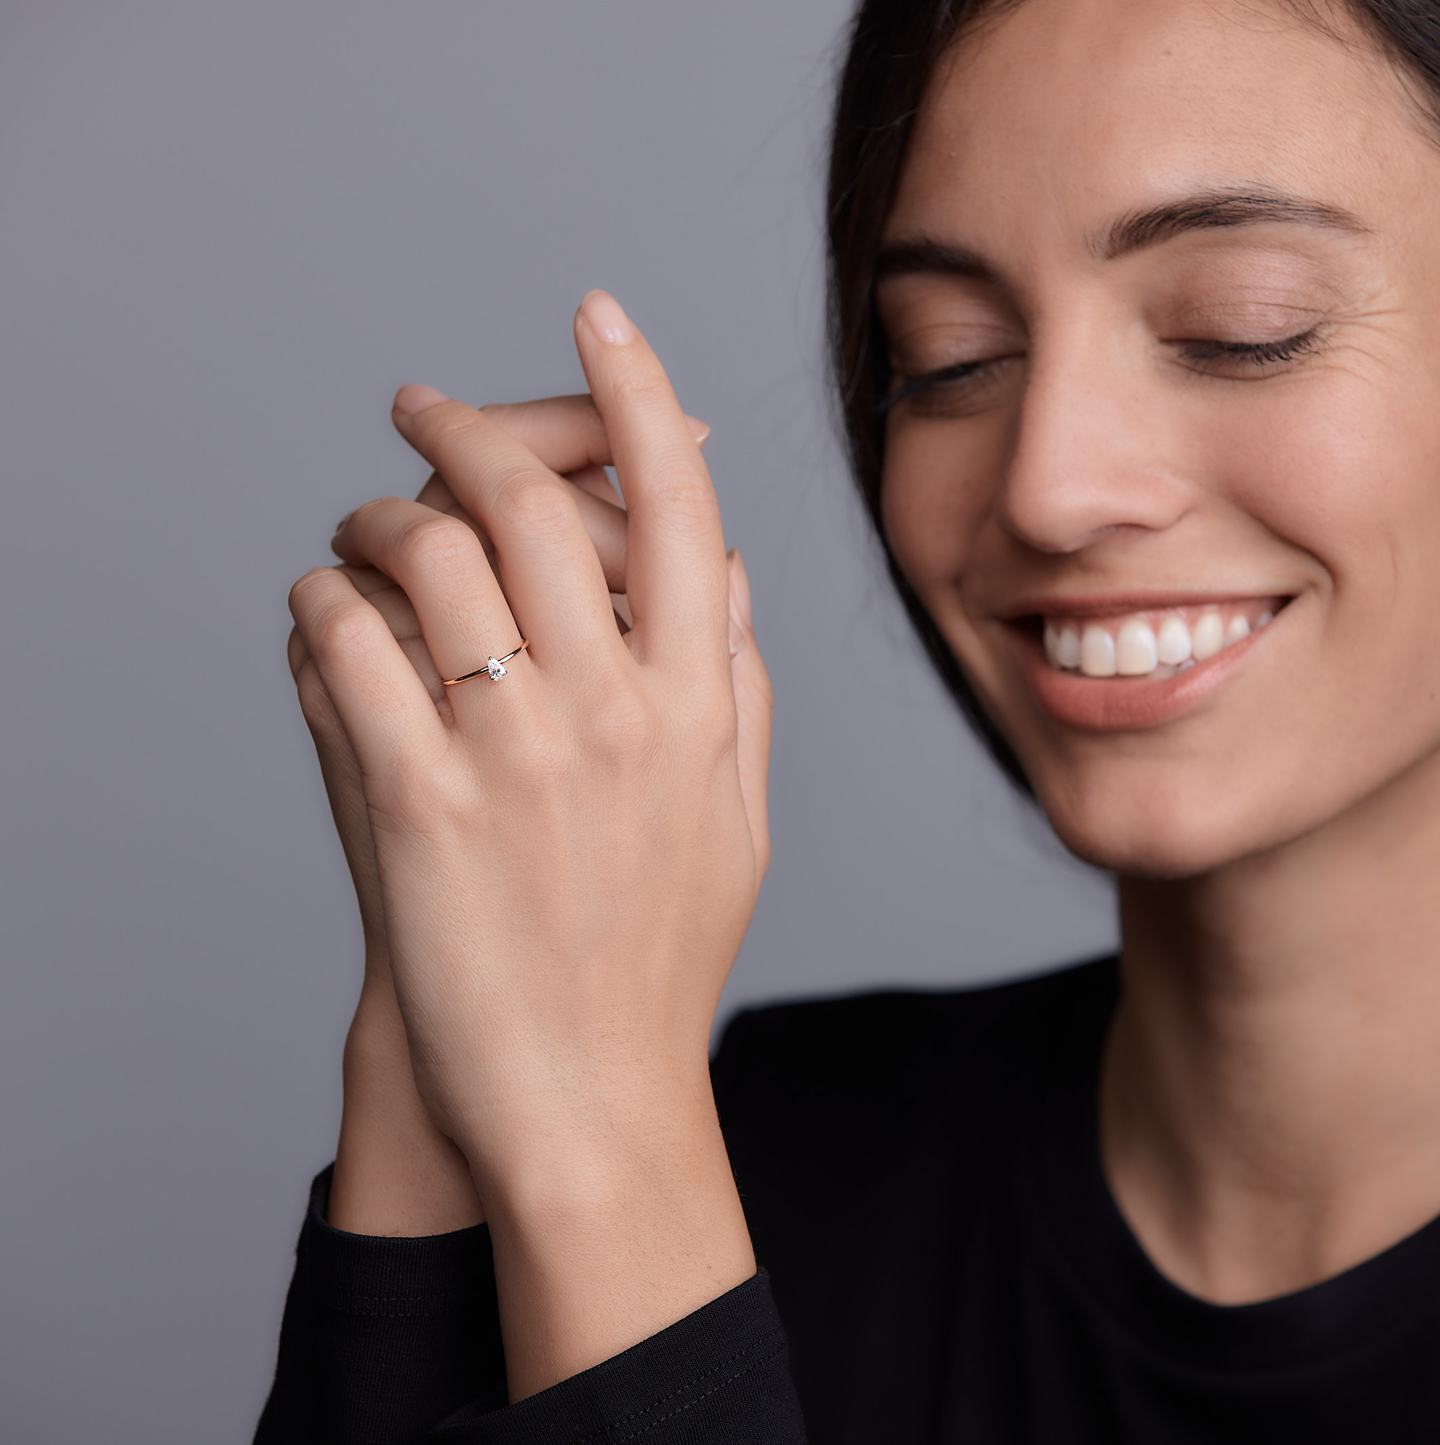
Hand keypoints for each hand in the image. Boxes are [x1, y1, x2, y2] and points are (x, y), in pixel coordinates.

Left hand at [287, 396, 722, 1235]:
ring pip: (424, 549)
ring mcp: (515, 754)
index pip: (676, 504)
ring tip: (359, 526)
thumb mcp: (738, 815)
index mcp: (700, 703)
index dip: (637, 388)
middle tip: (421, 404)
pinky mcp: (418, 804)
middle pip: (530, 498)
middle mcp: (616, 709)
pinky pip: (345, 641)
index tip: (600, 310)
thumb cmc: (661, 955)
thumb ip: (737, 680)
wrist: (590, 1097)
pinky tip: (324, 616)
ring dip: (375, 511)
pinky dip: (320, 603)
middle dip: (466, 421)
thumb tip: (719, 562)